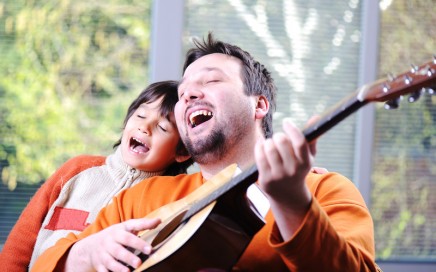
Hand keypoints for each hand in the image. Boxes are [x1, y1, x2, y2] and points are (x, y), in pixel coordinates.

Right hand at [65, 217, 160, 271]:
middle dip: (129, 256)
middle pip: (119, 250)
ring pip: (110, 261)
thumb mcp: (126, 227)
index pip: (129, 236)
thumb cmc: (115, 235)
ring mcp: (103, 254)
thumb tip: (159, 220)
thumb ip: (142, 224)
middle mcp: (110, 242)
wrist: (90, 246)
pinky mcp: (98, 265)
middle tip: (139, 262)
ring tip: (128, 271)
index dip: (139, 242)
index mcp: (118, 231)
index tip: (150, 249)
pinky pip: (102, 270)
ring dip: (119, 267)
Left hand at [254, 119, 315, 239]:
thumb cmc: (298, 169)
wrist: (287, 195)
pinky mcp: (266, 179)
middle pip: (281, 141)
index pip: (299, 142)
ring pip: (269, 147)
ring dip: (268, 142)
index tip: (286, 122)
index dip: (292, 129)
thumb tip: (315, 117)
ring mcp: (278, 175)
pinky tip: (262, 146)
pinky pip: (259, 156)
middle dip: (278, 135)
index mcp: (305, 163)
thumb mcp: (308, 157)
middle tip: (278, 138)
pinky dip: (259, 147)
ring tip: (270, 144)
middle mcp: (293, 170)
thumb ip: (311, 138)